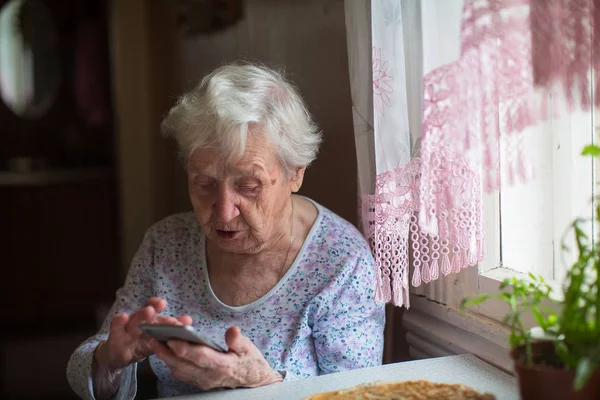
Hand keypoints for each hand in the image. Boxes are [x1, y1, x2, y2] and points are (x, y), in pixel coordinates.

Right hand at [95, 297, 191, 370]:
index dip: (158, 304)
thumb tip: (188, 320)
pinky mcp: (115, 339)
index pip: (153, 307)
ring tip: (149, 310)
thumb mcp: (156, 338)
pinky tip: (121, 317)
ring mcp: (126, 329)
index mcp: (148, 320)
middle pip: (145, 313)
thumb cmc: (140, 343)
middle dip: (154, 307)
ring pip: (133, 321)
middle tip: (162, 303)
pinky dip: (118, 323)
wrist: (118, 356)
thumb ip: (171, 330)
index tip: (165, 302)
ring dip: (141, 315)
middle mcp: (138, 321)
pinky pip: (116, 331)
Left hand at [150, 326, 282, 389]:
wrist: (252, 382)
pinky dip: (170, 362)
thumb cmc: (249, 362)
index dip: (186, 349)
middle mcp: (210, 376)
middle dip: (166, 353)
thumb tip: (232, 330)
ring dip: (165, 357)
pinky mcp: (198, 382)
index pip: (201, 357)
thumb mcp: (249, 349)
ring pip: (179, 370)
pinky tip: (163, 351)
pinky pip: (181, 373)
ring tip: (154, 342)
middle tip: (152, 339)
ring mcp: (202, 381)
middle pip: (184, 365)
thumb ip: (238, 341)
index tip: (172, 339)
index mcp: (223, 365)